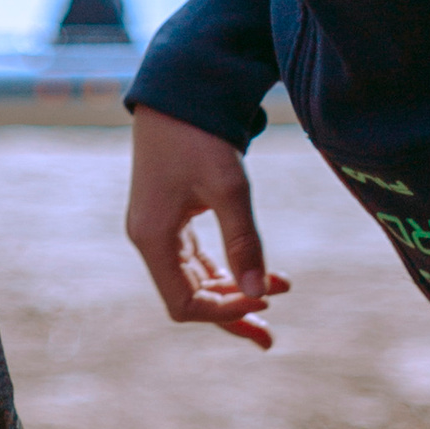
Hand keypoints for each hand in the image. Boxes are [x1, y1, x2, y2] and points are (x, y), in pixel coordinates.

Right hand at [125, 104, 290, 346]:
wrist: (179, 89)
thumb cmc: (199, 134)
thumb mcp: (228, 188)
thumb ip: (244, 242)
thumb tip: (262, 295)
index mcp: (153, 238)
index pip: (185, 303)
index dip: (226, 310)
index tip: (267, 298)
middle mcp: (151, 240)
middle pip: (190, 298)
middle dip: (232, 315)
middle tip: (272, 339)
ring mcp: (160, 230)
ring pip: (197, 280)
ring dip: (235, 292)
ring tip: (278, 298)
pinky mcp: (173, 218)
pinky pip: (200, 260)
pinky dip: (229, 269)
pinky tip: (261, 274)